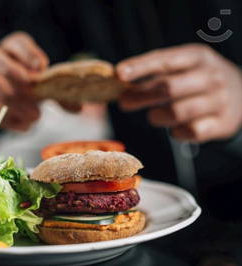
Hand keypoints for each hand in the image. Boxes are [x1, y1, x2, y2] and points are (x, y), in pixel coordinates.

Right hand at [0, 32, 47, 130]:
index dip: (27, 53)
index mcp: (9, 48)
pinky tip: (25, 125)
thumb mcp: (37, 78)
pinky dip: (9, 119)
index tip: (41, 67)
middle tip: (34, 93)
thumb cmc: (26, 87)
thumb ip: (39, 76)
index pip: (16, 42)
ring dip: (15, 103)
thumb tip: (40, 77)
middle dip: (15, 75)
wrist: (3, 103)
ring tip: (35, 116)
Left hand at [116, 44, 241, 142]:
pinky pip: (189, 132)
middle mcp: (211, 76)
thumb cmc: (199, 80)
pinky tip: (175, 128)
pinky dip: (176, 132)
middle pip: (167, 88)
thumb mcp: (184, 67)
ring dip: (157, 116)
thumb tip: (120, 83)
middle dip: (140, 96)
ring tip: (153, 115)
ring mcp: (219, 100)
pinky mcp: (222, 123)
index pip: (165, 60)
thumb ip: (156, 73)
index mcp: (198, 57)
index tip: (118, 73)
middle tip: (124, 102)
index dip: (140, 67)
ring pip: (176, 112)